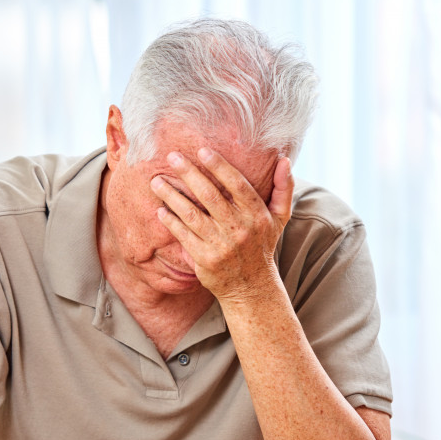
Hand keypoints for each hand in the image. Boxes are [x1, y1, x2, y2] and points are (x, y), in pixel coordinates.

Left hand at [151, 148, 293, 301]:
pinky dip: (171, 222)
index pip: (237, 185)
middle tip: (172, 157)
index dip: (220, 167)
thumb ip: (283, 188)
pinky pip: (184, 235)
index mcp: (257, 215)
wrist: (251, 288)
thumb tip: (284, 159)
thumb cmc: (262, 246)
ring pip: (192, 215)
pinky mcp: (204, 259)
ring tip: (156, 181)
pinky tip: (160, 210)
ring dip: (172, 196)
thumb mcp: (279, 218)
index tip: (203, 151)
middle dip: (190, 174)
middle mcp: (239, 229)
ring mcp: (221, 245)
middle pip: (211, 196)